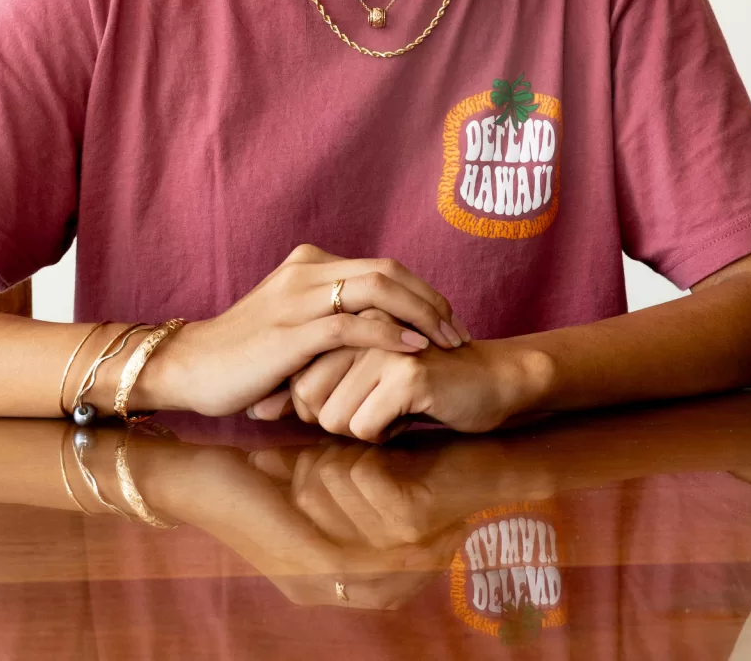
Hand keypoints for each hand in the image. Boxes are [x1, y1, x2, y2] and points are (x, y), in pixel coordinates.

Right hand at [137, 244, 472, 417]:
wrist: (188, 369)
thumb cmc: (242, 358)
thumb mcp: (293, 329)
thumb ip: (332, 324)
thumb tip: (382, 342)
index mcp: (310, 265)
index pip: (383, 268)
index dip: (422, 292)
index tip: (447, 323)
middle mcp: (306, 272)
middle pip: (388, 272)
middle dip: (431, 301)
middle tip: (459, 333)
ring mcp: (298, 299)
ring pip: (376, 289)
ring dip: (420, 315)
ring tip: (446, 341)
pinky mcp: (290, 332)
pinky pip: (351, 324)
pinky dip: (389, 333)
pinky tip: (414, 349)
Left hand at [252, 330, 551, 442]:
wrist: (493, 380)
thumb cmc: (421, 384)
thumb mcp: (361, 377)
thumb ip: (312, 386)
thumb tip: (258, 408)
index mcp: (346, 316)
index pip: (295, 375)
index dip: (310, 405)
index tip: (349, 402)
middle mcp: (360, 324)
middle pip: (306, 398)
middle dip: (335, 418)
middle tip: (375, 407)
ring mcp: (383, 346)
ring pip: (332, 417)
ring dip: (362, 428)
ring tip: (393, 408)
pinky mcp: (407, 374)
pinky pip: (364, 427)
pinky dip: (384, 434)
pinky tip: (409, 415)